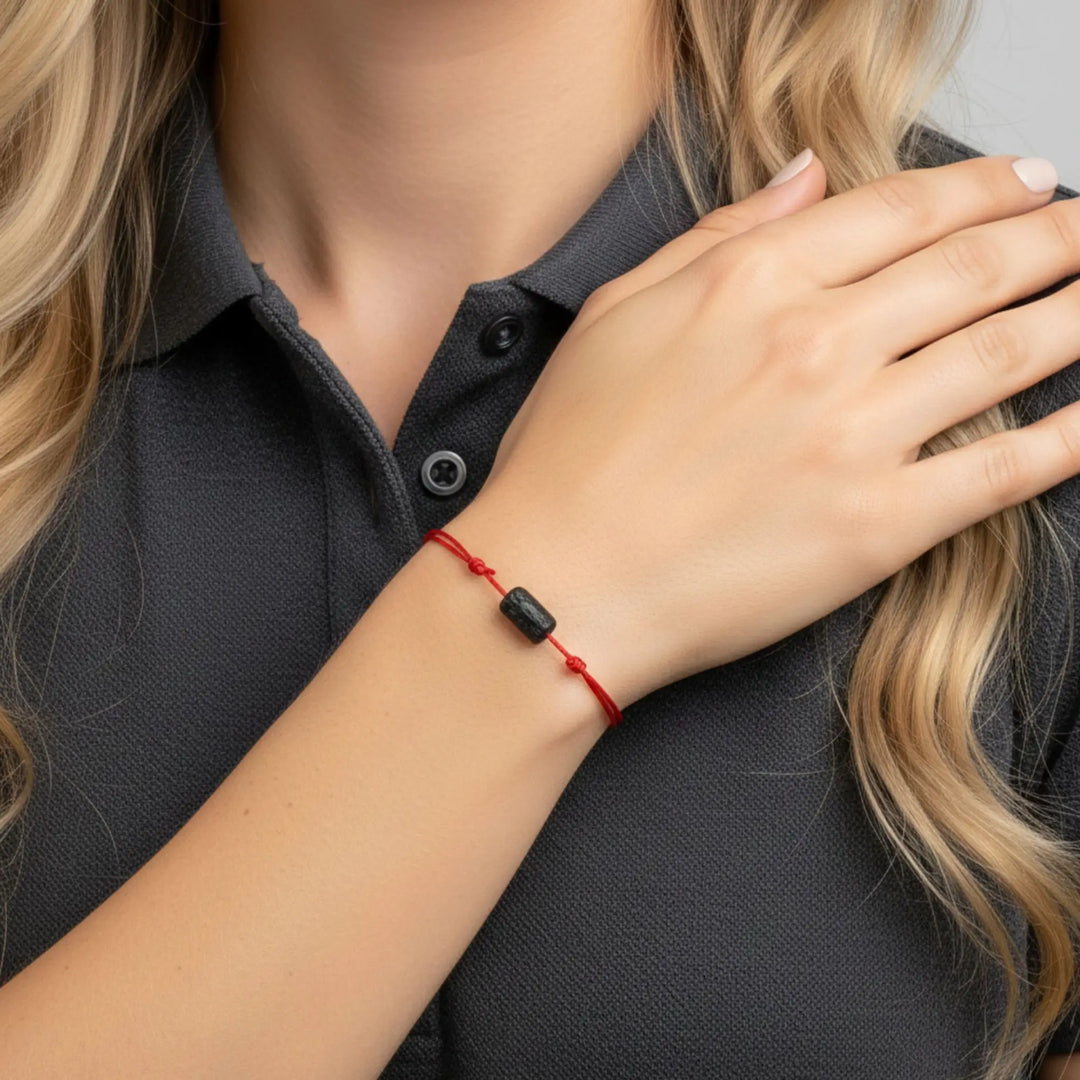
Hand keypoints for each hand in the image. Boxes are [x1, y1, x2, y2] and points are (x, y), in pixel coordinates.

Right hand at [453, 153, 1076, 709]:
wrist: (556, 583)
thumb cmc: (567, 456)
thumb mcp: (617, 312)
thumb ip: (719, 234)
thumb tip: (807, 178)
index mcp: (752, 282)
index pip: (900, 211)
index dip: (979, 188)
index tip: (1025, 182)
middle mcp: (817, 342)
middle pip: (974, 268)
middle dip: (1055, 237)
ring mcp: (855, 434)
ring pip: (1009, 353)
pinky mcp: (878, 526)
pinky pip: (1003, 470)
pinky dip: (1071, 437)